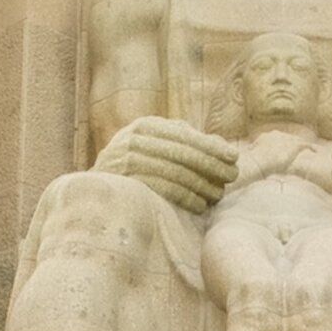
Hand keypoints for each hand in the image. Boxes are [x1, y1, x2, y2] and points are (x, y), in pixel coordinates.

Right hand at [94, 115, 236, 213]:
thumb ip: (190, 144)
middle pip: (180, 152)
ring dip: (200, 184)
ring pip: (172, 171)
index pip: (185, 135)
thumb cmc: (140, 168)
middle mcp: (133, 139)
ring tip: (218, 193)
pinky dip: (184, 196)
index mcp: (146, 126)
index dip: (211, 146)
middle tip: (231, 177)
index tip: (234, 158)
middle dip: (210, 165)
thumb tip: (223, 146)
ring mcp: (124, 161)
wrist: (97, 191)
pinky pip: (160, 189)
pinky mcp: (123, 183)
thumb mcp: (162, 148)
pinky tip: (200, 204)